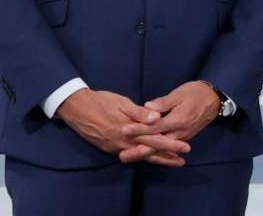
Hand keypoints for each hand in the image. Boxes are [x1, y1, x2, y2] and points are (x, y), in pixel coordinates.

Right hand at [56, 89, 189, 165]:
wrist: (77, 109)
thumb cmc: (101, 101)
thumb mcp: (121, 103)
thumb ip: (139, 112)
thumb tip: (157, 119)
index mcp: (129, 131)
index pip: (154, 139)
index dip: (170, 144)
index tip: (185, 148)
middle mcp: (123, 143)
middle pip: (149, 151)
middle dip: (166, 156)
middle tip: (182, 160)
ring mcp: (116, 147)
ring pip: (140, 155)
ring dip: (156, 158)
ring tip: (170, 161)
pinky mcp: (109, 148)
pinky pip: (130, 154)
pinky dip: (142, 156)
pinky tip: (149, 157)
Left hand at [118, 81, 219, 163]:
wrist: (214, 101)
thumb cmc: (195, 93)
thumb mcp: (180, 94)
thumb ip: (163, 102)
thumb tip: (147, 107)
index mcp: (177, 120)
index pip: (155, 127)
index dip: (139, 129)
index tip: (124, 131)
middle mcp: (179, 133)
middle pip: (156, 144)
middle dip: (139, 151)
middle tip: (122, 156)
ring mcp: (181, 137)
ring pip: (161, 149)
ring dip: (144, 154)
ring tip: (128, 157)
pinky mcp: (182, 138)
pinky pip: (166, 149)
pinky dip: (155, 153)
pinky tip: (144, 156)